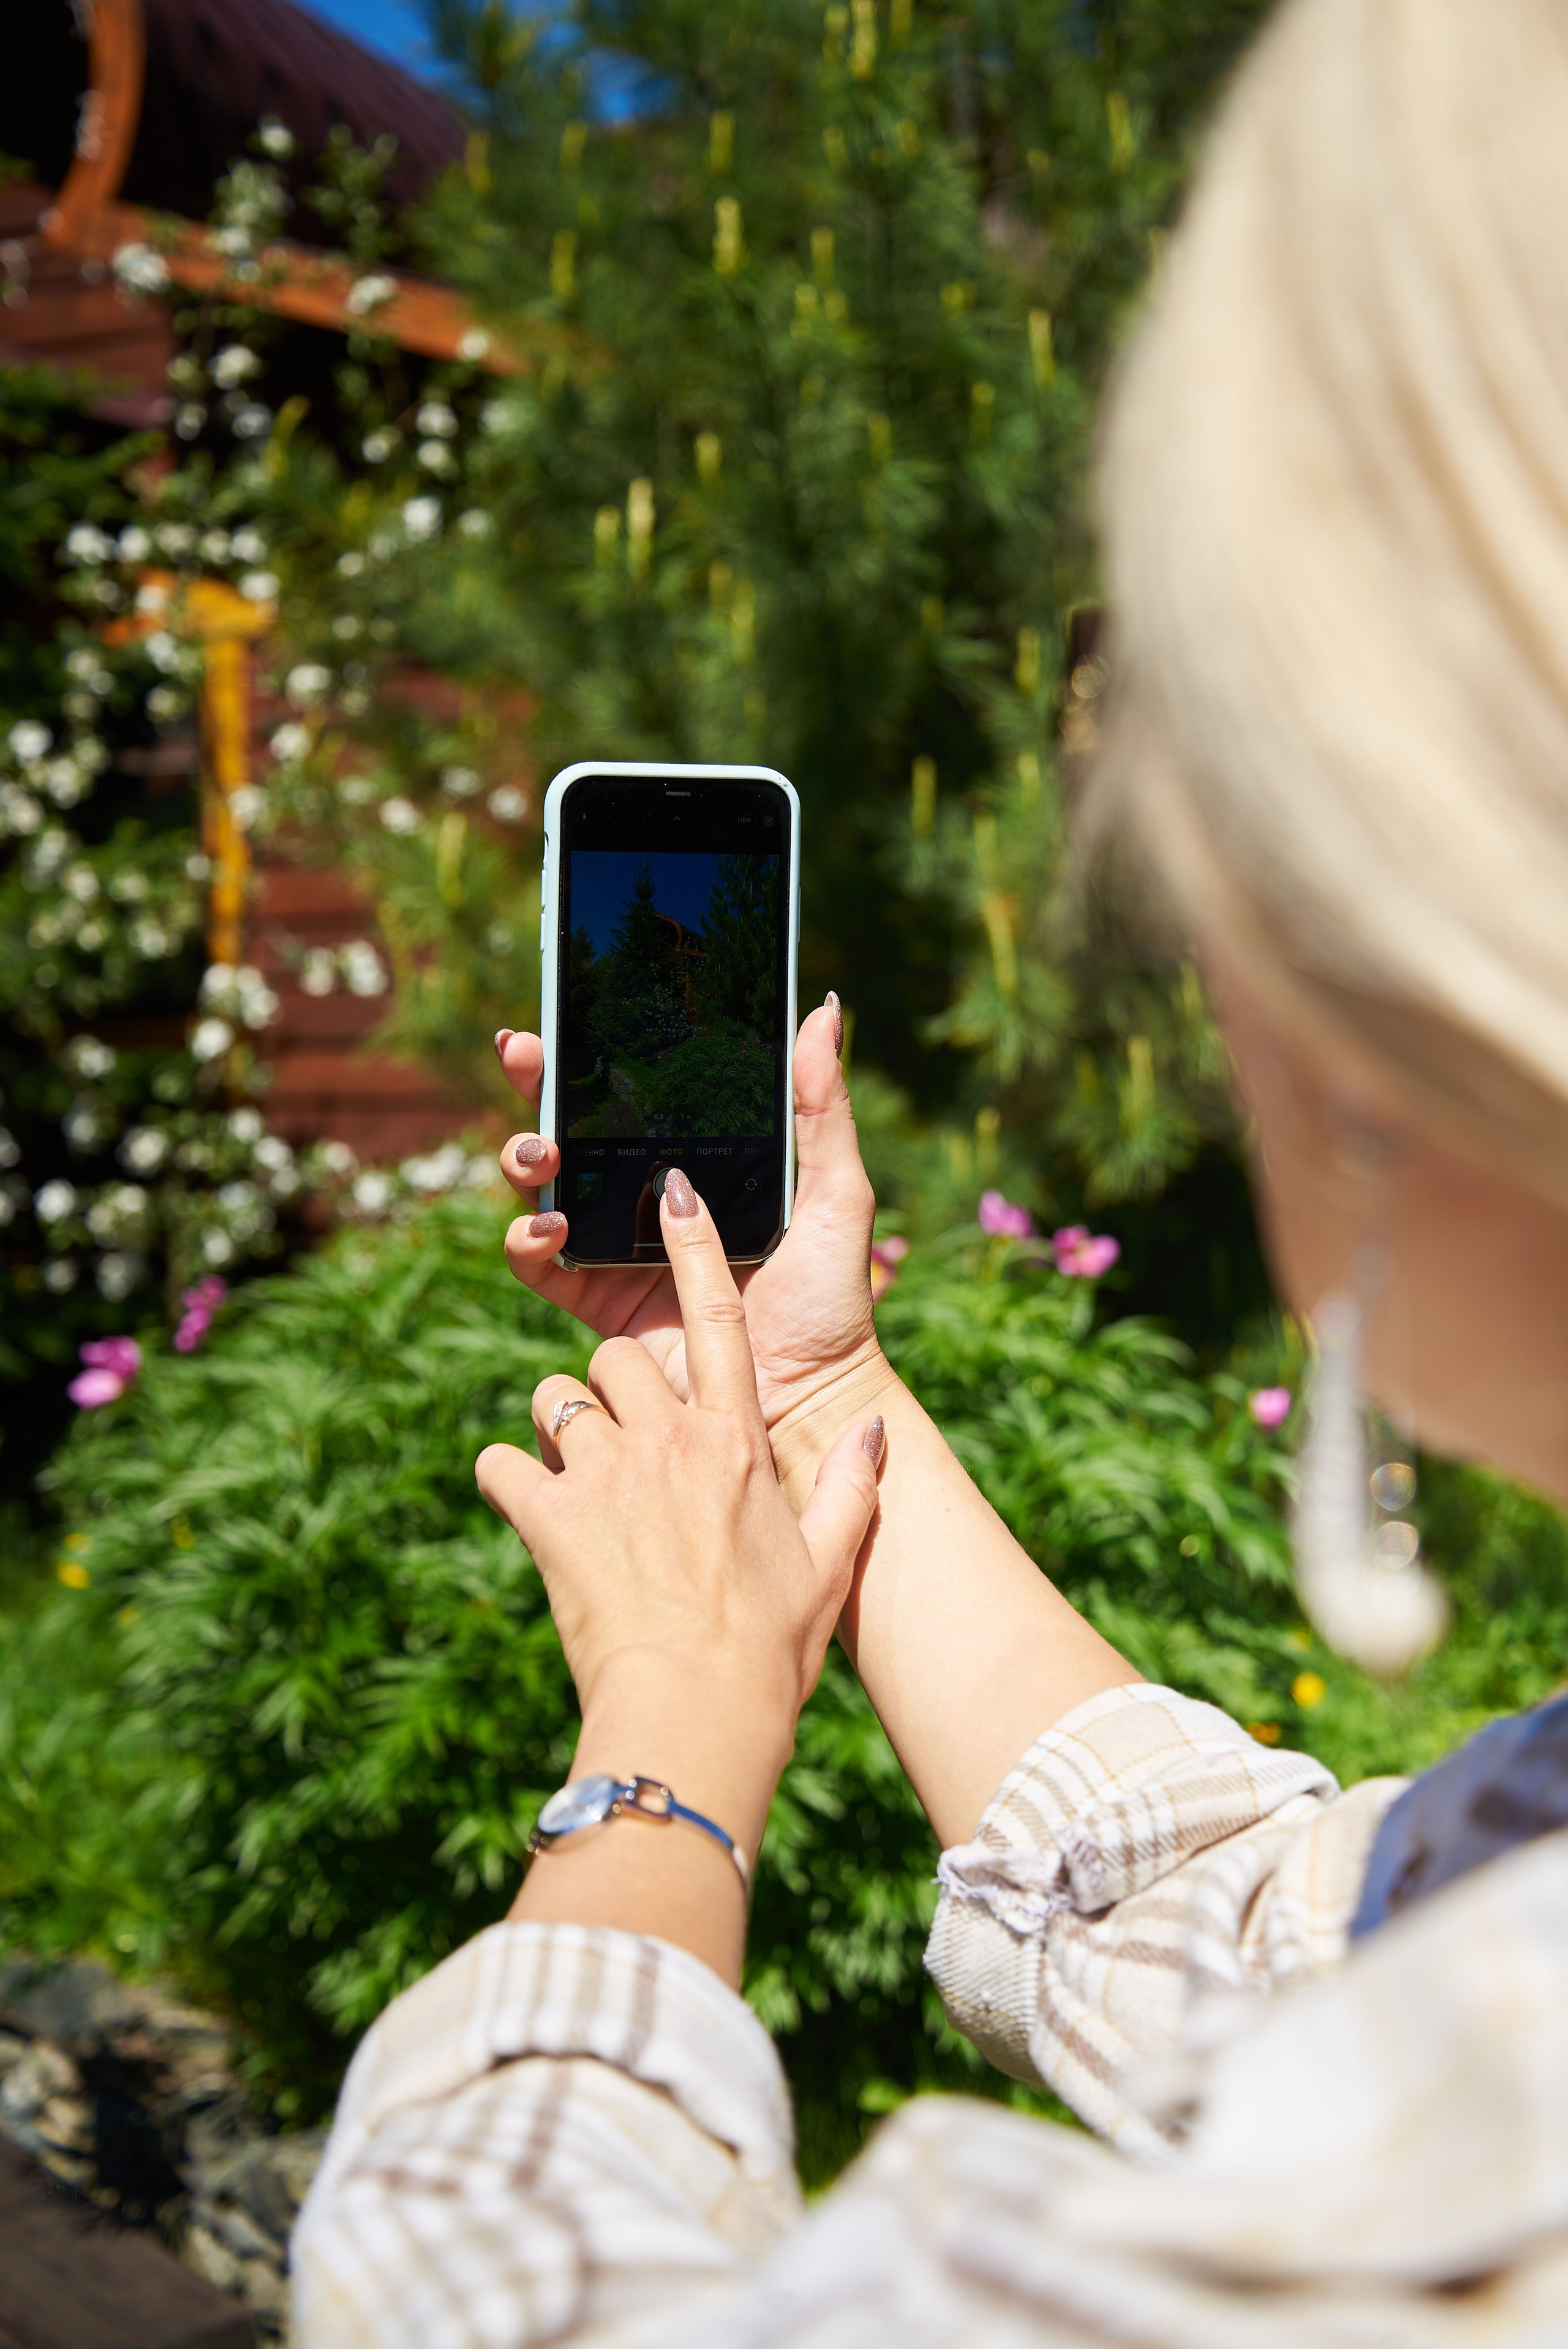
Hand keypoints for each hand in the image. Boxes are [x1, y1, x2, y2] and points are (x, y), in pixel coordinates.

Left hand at [476, 1171, 884, 1976]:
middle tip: (620, 1440)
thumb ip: (854, 1488)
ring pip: (556, 1399)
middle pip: (619, 1359)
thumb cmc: (768, 1648)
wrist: (695, 1712)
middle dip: (611, 1388)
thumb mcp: (826, 1565)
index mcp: (737, 1443)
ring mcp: (606, 1475)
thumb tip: (876, 1430)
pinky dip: (505, 1480)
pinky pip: (502, 1464)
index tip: (674, 1193)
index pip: (719, 1319)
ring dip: (559, 1429)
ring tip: (573, 1478)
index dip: (695, 1249)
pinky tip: (523, 1507)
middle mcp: (668, 1441)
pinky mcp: (549, 1517)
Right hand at [494, 998, 895, 1489]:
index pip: (633, 1095)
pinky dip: (529, 1239)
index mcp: (699, 1166)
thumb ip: (822, 1105)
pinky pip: (538, 1264)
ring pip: (544, 1187)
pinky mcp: (595, 1303)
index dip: (590, 1053)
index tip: (563, 1013)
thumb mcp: (834, 1192)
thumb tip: (824, 1007)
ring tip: (547, 1153)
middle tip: (528, 1057)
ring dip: (526, 1156)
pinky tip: (554, 1227)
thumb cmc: (832, 1299)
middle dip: (538, 1086)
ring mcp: (615, 1249)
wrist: (807, 1396)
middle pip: (573, 1127)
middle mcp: (647, 1199)